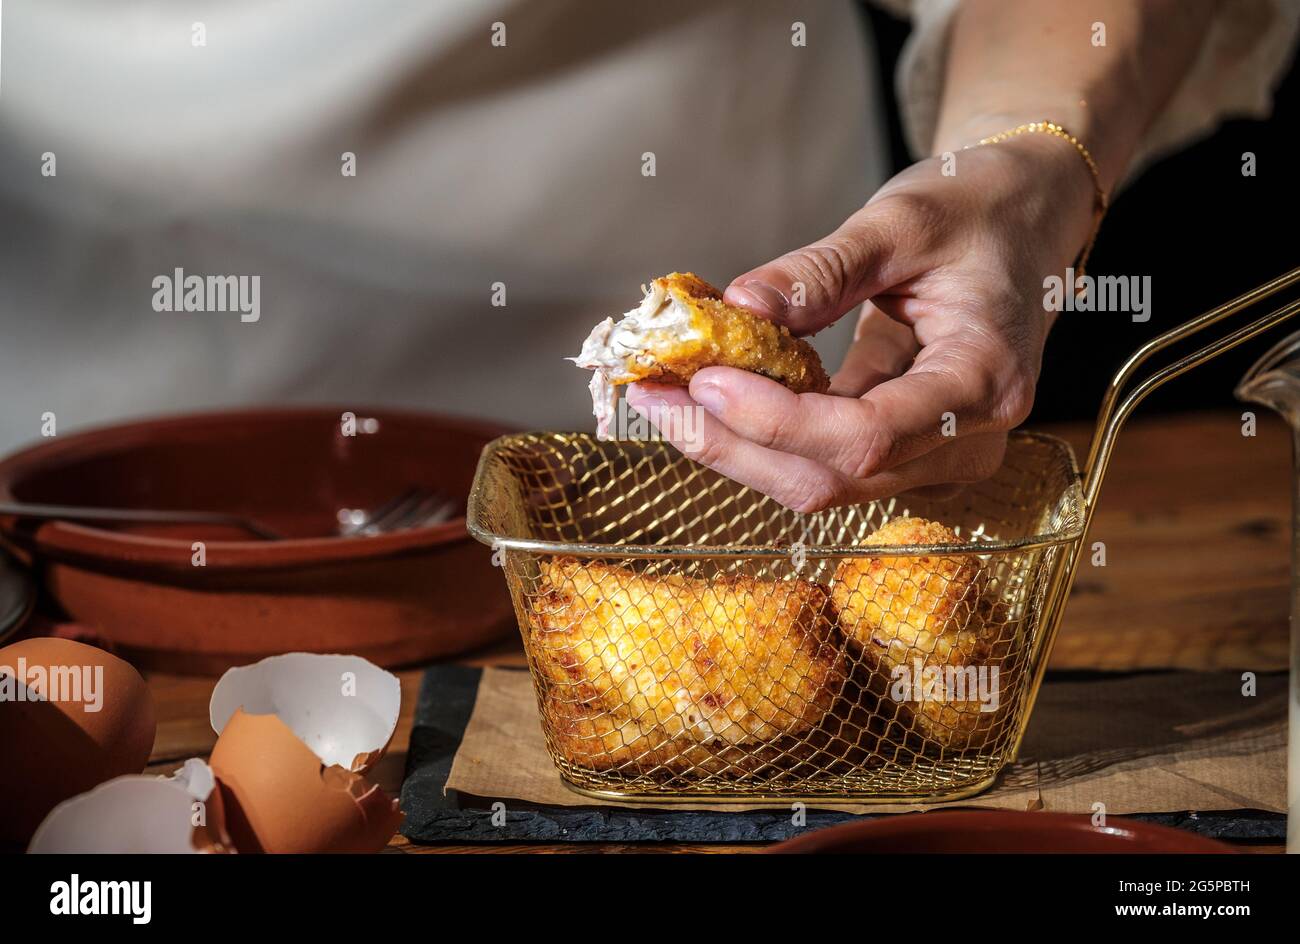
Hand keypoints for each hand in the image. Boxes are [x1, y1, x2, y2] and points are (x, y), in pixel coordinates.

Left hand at [626, 133, 1097, 512]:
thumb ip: (821, 271)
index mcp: (985, 380)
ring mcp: (936, 456)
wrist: (1023, 219)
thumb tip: (737, 308)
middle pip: (831, 479)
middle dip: (733, 444)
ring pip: (817, 483)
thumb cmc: (978, 209)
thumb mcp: (902, 220)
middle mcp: (967, 439)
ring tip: (664, 396)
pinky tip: (707, 396)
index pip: (869, 435)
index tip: (706, 379)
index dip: (778, 420)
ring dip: (734, 447)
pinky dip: (758, 434)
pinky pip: (819, 461)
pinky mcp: (903, 452)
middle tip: (653, 394)